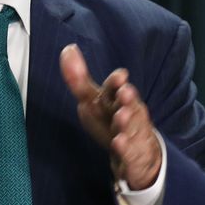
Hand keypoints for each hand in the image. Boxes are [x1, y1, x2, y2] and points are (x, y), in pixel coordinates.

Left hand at [59, 44, 161, 189]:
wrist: (137, 154)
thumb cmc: (111, 121)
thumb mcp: (93, 101)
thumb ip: (78, 79)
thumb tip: (67, 49)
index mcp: (117, 99)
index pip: (117, 88)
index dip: (117, 83)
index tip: (120, 76)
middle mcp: (129, 114)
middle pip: (129, 105)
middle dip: (128, 98)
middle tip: (125, 92)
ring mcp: (133, 135)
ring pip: (132, 128)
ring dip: (127, 122)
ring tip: (121, 117)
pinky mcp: (134, 155)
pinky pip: (131, 152)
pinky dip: (126, 148)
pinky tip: (119, 143)